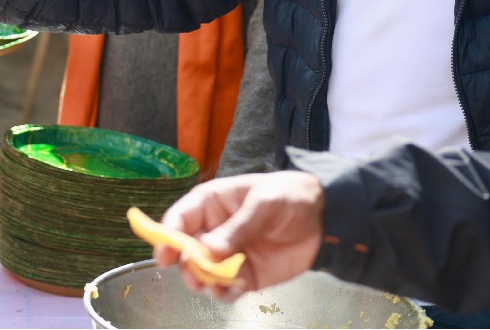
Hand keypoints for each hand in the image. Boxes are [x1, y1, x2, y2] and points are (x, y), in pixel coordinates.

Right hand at [158, 172, 324, 298]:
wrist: (325, 218)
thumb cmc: (289, 196)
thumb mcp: (264, 203)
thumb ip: (238, 227)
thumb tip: (209, 250)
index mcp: (211, 204)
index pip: (179, 219)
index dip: (167, 235)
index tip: (165, 254)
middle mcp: (213, 230)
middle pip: (185, 251)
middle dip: (185, 265)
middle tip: (195, 273)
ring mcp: (228, 255)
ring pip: (202, 274)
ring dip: (202, 282)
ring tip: (213, 284)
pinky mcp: (245, 275)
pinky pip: (225, 288)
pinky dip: (223, 293)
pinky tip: (230, 290)